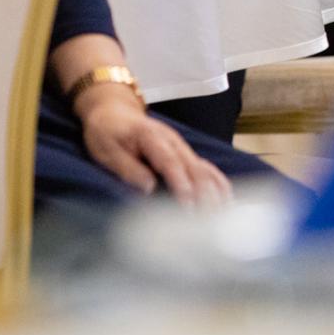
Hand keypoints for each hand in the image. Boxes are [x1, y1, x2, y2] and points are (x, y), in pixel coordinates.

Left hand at [75, 86, 233, 205]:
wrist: (114, 110)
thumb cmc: (107, 132)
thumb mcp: (106, 150)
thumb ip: (127, 169)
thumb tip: (148, 189)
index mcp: (153, 138)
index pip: (171, 164)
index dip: (181, 187)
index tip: (187, 209)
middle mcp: (174, 142)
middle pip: (196, 169)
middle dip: (204, 197)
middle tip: (209, 224)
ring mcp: (183, 148)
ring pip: (206, 171)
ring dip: (216, 194)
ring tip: (223, 218)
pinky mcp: (186, 156)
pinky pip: (208, 170)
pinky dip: (219, 186)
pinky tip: (227, 204)